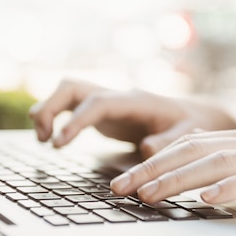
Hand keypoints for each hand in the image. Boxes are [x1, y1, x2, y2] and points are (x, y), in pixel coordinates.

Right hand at [29, 79, 235, 157]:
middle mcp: (118, 96)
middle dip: (52, 107)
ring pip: (68, 92)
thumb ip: (168, 142)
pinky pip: (72, 106)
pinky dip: (56, 117)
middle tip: (44, 138)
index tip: (60, 141)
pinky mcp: (103, 112)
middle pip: (74, 86)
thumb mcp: (188, 135)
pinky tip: (51, 139)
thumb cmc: (190, 126)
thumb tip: (146, 148)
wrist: (193, 116)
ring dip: (49, 109)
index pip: (99, 102)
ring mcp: (108, 102)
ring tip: (42, 140)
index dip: (77, 119)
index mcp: (137, 101)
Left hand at [110, 127, 235, 214]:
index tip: (125, 179)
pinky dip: (231, 188)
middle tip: (118, 189)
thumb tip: (203, 184)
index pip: (188, 145)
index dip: (153, 161)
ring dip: (178, 179)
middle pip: (192, 151)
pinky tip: (208, 199)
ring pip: (216, 162)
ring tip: (149, 195)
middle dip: (150, 170)